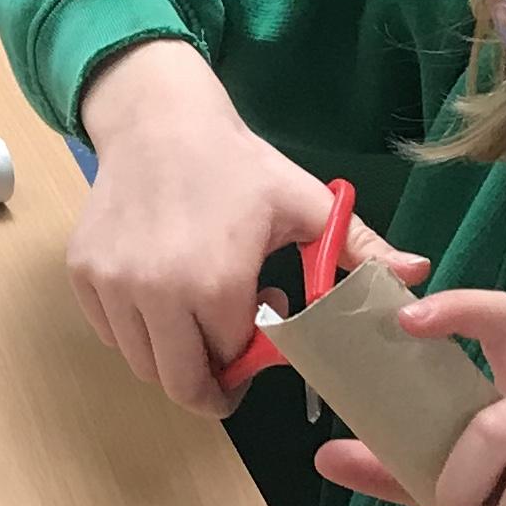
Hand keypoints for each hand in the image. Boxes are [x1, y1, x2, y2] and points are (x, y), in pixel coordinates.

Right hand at [67, 38, 428, 415]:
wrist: (158, 121)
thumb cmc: (237, 165)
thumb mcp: (305, 205)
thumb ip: (361, 249)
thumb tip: (421, 274)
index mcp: (213, 286)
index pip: (231, 367)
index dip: (252, 364)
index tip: (261, 340)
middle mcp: (154, 294)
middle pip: (180, 384)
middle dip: (211, 383)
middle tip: (228, 359)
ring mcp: (111, 286)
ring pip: (143, 364)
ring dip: (173, 355)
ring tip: (197, 309)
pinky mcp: (84, 276)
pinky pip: (112, 335)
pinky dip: (137, 332)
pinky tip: (162, 292)